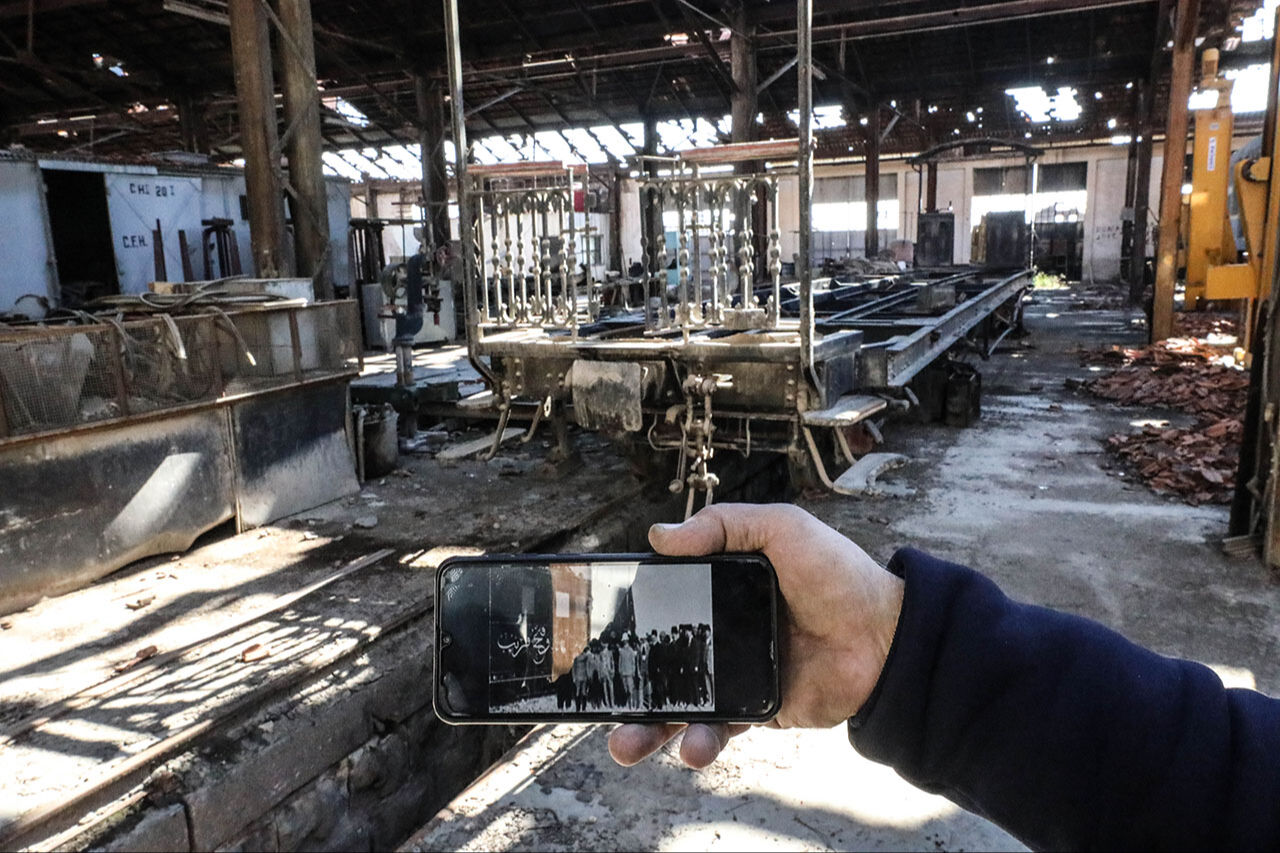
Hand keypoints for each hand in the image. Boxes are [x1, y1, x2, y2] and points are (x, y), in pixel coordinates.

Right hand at [608, 503, 903, 769]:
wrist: (886, 635)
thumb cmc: (839, 574)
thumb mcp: (781, 529)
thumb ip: (724, 525)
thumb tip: (660, 535)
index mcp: (720, 587)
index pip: (661, 602)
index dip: (627, 617)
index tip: (592, 632)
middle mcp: (720, 632)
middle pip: (657, 660)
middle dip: (622, 684)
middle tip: (592, 700)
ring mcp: (735, 674)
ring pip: (677, 704)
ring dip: (648, 727)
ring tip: (627, 742)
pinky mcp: (757, 710)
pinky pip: (718, 728)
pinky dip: (698, 741)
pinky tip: (692, 746)